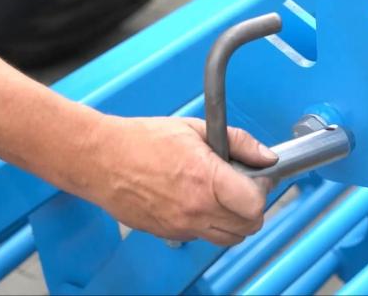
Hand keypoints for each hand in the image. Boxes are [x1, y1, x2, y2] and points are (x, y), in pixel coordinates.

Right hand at [75, 115, 277, 245]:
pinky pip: (203, 237)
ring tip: (224, 195)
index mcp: (206, 180)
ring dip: (235, 220)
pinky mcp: (169, 234)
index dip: (262, 190)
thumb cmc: (142, 140)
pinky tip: (201, 201)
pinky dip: (211, 224)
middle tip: (244, 185)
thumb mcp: (196, 128)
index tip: (257, 177)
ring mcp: (181, 226)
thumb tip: (267, 156)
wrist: (101, 159)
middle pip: (247, 227)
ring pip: (228, 238)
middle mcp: (195, 209)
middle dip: (253, 206)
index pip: (255, 205)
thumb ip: (239, 142)